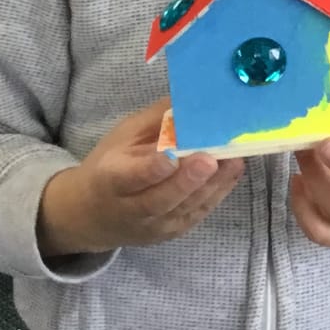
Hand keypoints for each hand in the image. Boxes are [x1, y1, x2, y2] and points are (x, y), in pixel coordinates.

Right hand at [36, 97, 243, 258]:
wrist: (94, 216)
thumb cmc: (110, 166)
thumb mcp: (122, 137)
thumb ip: (154, 121)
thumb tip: (188, 97)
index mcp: (112, 180)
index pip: (132, 177)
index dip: (153, 169)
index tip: (171, 155)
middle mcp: (133, 209)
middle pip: (162, 198)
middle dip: (188, 179)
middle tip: (210, 159)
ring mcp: (155, 226)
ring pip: (186, 207)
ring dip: (213, 183)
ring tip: (234, 159)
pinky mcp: (174, 231)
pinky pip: (198, 212)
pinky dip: (219, 191)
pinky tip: (233, 170)